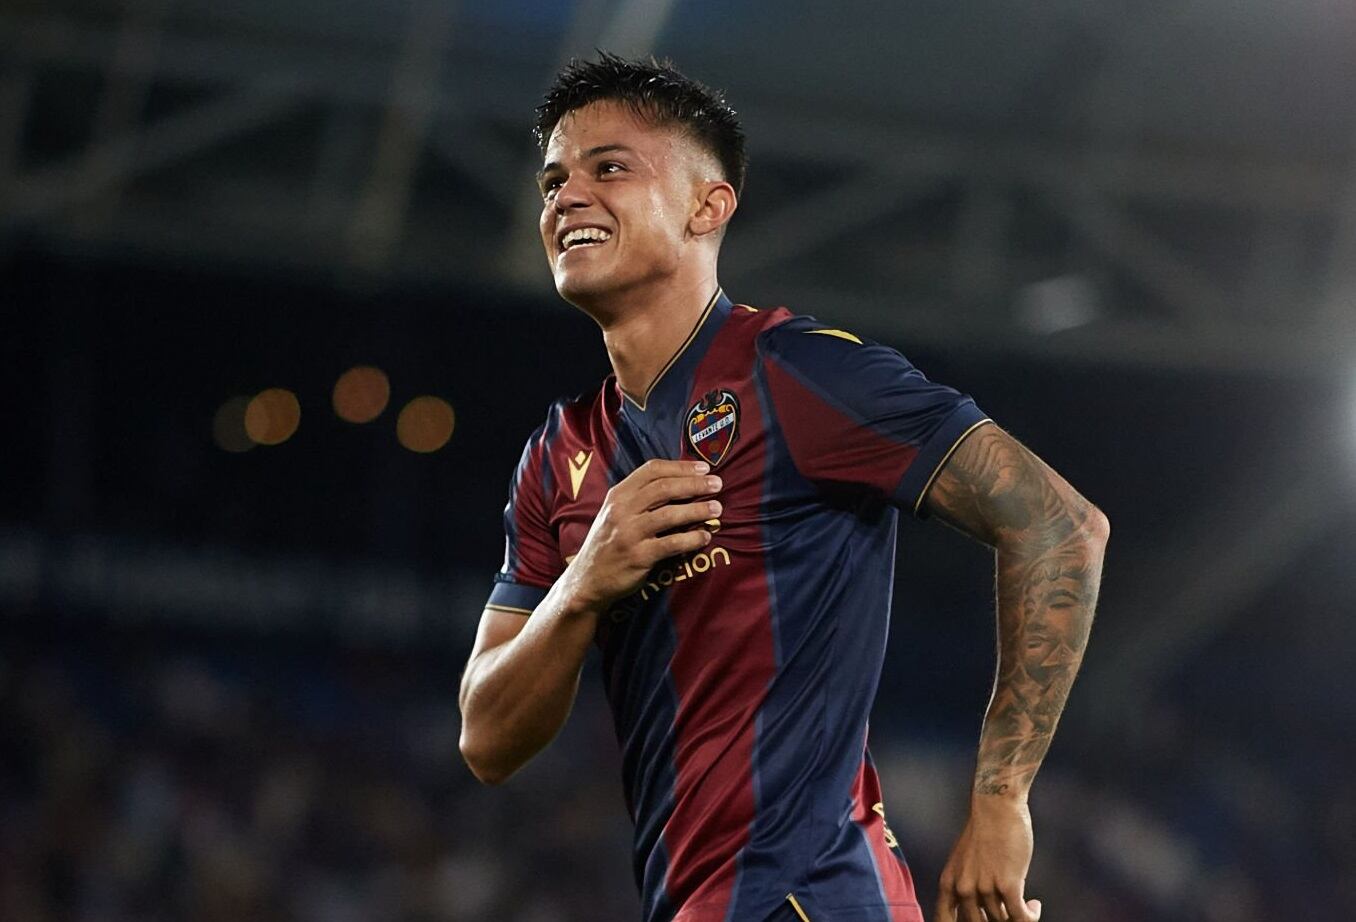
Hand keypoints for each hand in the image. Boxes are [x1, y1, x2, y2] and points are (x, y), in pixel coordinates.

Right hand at [563, 459, 721, 609]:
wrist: (588, 579)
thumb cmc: (609, 543)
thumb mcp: (615, 513)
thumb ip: (640, 497)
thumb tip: (681, 482)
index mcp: (618, 494)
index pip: (652, 470)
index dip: (681, 467)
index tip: (704, 467)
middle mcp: (621, 510)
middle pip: (664, 488)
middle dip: (695, 484)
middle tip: (717, 484)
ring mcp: (629, 533)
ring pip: (670, 514)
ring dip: (698, 510)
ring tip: (717, 509)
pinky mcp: (638, 556)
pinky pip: (672, 543)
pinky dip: (692, 539)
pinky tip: (705, 537)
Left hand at [935, 796, 1041, 921]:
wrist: (996, 807)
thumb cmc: (983, 831)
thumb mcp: (964, 862)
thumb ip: (967, 886)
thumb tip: (981, 912)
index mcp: (948, 883)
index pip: (943, 921)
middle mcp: (963, 889)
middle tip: (1010, 916)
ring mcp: (984, 888)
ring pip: (1003, 920)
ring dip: (1018, 918)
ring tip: (1026, 908)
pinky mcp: (1007, 884)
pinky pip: (1020, 917)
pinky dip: (1029, 916)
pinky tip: (1033, 907)